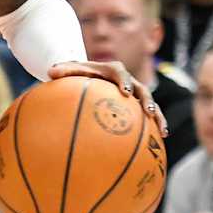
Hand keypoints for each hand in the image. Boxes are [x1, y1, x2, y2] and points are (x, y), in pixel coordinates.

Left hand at [49, 60, 167, 135]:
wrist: (89, 75)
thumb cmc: (78, 74)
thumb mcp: (70, 70)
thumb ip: (63, 70)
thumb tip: (50, 71)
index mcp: (113, 70)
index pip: (121, 73)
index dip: (125, 81)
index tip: (125, 92)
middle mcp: (127, 81)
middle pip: (142, 89)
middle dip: (147, 100)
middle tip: (149, 111)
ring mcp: (134, 93)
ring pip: (149, 104)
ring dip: (158, 116)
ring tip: (162, 131)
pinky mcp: (135, 105)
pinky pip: (146, 117)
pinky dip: (152, 127)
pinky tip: (159, 142)